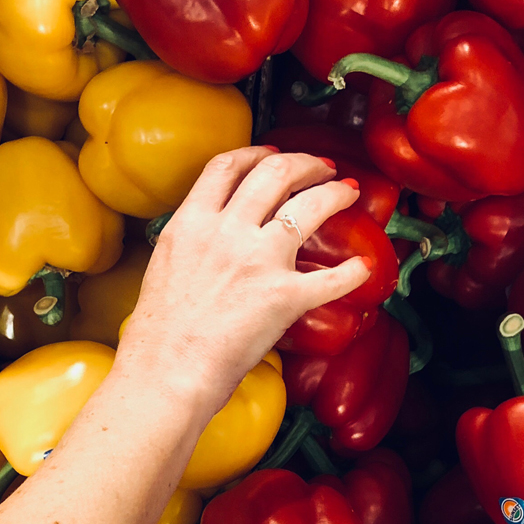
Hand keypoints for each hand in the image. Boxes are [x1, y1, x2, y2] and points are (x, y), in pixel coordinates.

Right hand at [117, 146, 369, 413]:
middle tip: (323, 168)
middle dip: (307, 163)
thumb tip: (209, 238)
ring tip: (349, 192)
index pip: (226, 166)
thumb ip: (191, 242)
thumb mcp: (164, 266)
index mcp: (191, 223)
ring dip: (336, 193)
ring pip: (310, 205)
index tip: (274, 153)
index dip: (257, 153)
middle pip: (275, 172)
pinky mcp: (284, 296)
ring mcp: (258, 260)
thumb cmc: (159, 334)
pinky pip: (332, 278)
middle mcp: (227, 232)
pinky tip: (364, 267)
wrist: (166, 371)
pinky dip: (353, 272)